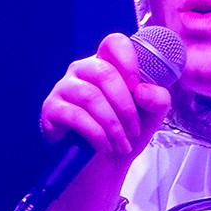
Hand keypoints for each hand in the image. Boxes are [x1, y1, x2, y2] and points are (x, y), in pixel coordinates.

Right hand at [40, 34, 170, 210]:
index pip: (115, 43)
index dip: (129, 59)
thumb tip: (145, 90)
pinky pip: (76, 116)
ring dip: (113, 124)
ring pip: (91, 96)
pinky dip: (96, 134)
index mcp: (108, 65)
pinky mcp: (52, 109)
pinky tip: (104, 146)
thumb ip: (158, 100)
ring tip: (122, 143)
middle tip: (134, 129)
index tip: (138, 85)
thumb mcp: (151, 118)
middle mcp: (83, 71)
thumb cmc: (124, 134)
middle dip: (126, 106)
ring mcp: (64, 88)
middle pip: (104, 72)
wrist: (102, 167)